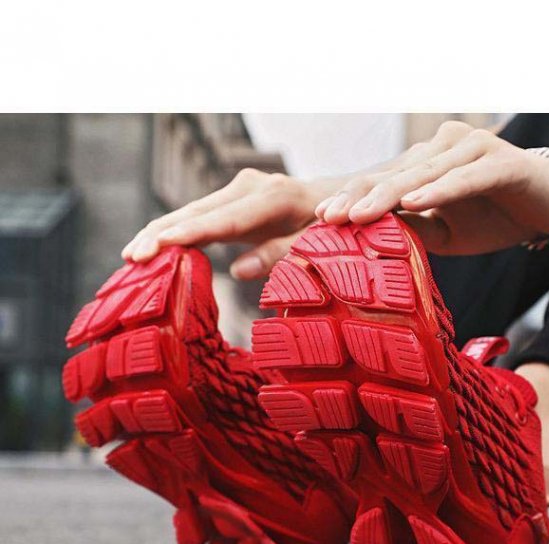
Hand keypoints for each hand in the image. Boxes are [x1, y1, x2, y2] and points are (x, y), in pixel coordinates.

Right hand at [121, 169, 331, 279]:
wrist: (338, 201)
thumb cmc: (329, 229)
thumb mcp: (316, 244)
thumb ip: (280, 255)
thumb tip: (238, 271)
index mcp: (272, 198)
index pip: (223, 220)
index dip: (189, 234)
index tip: (158, 247)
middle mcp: (249, 186)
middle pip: (197, 211)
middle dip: (161, 232)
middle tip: (131, 257)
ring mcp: (238, 189)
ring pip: (191, 211)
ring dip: (160, 231)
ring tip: (131, 255)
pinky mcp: (232, 198)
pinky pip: (198, 216)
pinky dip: (174, 231)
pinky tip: (152, 247)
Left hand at [315, 121, 548, 254]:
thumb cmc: (494, 216)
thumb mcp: (445, 232)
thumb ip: (412, 228)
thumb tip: (370, 238)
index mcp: (425, 165)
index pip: (381, 184)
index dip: (351, 200)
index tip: (320, 221)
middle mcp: (442, 149)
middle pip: (393, 176)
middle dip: (357, 198)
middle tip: (325, 219)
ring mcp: (470, 150)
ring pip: (422, 175)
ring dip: (389, 195)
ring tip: (357, 216)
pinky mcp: (498, 161)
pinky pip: (463, 178)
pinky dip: (439, 191)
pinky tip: (415, 203)